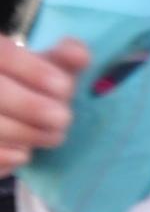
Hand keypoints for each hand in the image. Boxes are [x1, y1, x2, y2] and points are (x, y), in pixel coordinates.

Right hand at [0, 32, 85, 163]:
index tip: (64, 87)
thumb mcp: (44, 67)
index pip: (5, 54)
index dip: (34, 71)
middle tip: (63, 118)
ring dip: (26, 133)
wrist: (6, 111)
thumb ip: (64, 58)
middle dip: (32, 107)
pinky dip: (8, 156)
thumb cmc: (27, 85)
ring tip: (53, 136)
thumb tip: (80, 55)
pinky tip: (24, 152)